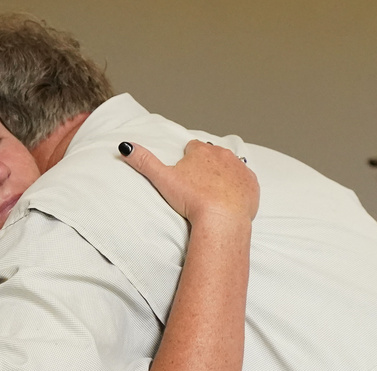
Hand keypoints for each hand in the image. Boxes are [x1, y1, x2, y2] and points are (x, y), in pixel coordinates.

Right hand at [120, 140, 259, 226]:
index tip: (186, 177)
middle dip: (207, 168)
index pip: (192, 149)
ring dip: (224, 176)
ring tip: (214, 195)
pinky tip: (230, 200)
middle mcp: (223, 154)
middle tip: (199, 188)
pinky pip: (246, 182)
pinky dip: (239, 188)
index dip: (188, 162)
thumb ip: (144, 161)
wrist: (221, 219)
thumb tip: (125, 146)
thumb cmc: (191, 199)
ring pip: (230, 167)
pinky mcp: (252, 183)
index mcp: (201, 151)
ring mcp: (240, 168)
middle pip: (212, 156)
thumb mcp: (162, 179)